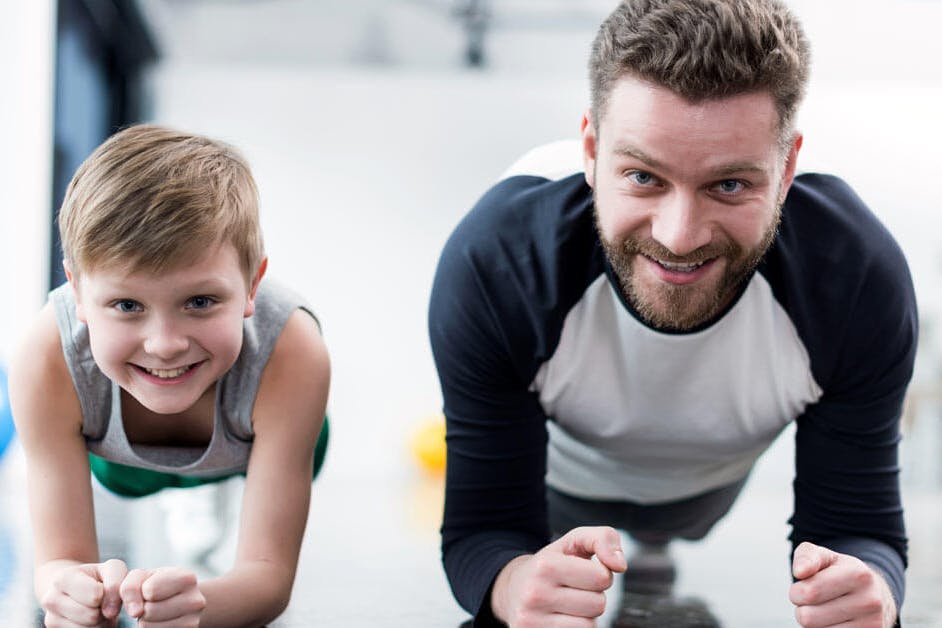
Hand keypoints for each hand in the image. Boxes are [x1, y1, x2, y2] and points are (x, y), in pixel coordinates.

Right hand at [41, 559, 126, 626]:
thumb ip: (116, 584)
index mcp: (62, 578)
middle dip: (103, 609)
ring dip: (99, 621)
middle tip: (99, 601)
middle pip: (92, 616)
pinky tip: (87, 619)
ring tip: (94, 609)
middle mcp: (50, 599)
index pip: (95, 595)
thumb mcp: (112, 569)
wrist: (76, 589)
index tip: (103, 588)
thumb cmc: (98, 577)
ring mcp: (49, 619)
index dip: (108, 594)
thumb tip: (110, 613)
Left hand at [120, 567, 205, 626]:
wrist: (177, 599)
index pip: (150, 590)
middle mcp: (196, 600)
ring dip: (146, 620)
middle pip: (149, 611)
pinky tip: (161, 622)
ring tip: (158, 612)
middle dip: (144, 607)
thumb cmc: (155, 584)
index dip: (144, 591)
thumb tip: (136, 613)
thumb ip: (131, 587)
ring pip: (149, 627)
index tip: (152, 588)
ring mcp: (193, 621)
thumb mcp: (142, 577)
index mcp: (187, 578)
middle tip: (154, 602)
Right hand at [491, 526, 625, 626]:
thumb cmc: (551, 564)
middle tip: (573, 589)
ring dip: (585, 616)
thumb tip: (620, 565)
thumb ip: (603, 538)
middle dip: (593, 596)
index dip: (600, 574)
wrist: (512, 589)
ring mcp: (531, 621)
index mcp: (545, 566)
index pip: (602, 577)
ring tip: (566, 605)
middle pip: (598, 604)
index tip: (582, 572)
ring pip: (589, 626)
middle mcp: (535, 594)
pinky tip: (559, 619)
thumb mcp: (574, 541)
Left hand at [789, 541, 896, 626]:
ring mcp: (871, 623)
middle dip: (802, 608)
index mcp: (858, 574)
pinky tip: (835, 620)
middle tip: (813, 601)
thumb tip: (799, 571)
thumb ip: (807, 557)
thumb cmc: (840, 572)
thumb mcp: (824, 557)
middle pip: (808, 617)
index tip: (803, 586)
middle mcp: (869, 601)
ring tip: (826, 609)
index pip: (809, 592)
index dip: (797, 591)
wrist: (875, 594)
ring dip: (814, 622)